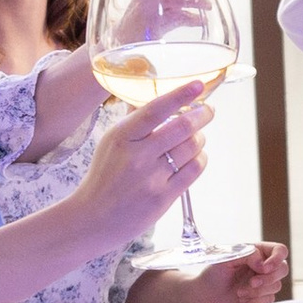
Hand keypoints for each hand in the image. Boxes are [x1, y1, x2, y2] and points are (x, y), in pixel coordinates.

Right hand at [67, 79, 212, 248]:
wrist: (94, 218)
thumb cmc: (105, 177)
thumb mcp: (111, 143)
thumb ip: (135, 123)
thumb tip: (162, 101)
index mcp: (122, 137)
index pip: (155, 109)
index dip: (180, 95)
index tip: (198, 85)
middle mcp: (138, 156)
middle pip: (182, 127)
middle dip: (202, 115)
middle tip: (208, 110)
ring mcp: (152, 178)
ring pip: (192, 147)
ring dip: (200, 138)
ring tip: (196, 137)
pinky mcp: (164, 197)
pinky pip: (194, 170)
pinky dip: (200, 159)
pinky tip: (195, 158)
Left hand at [127, 244, 289, 302]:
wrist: (205, 296)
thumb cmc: (213, 274)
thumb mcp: (226, 258)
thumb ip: (246, 255)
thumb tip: (263, 264)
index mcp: (258, 253)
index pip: (280, 251)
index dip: (276, 258)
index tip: (264, 267)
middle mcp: (264, 267)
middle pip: (283, 269)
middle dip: (268, 278)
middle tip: (252, 282)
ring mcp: (264, 283)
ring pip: (276, 286)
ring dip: (257, 291)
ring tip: (239, 292)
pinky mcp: (262, 299)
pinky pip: (269, 299)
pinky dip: (255, 300)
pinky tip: (242, 299)